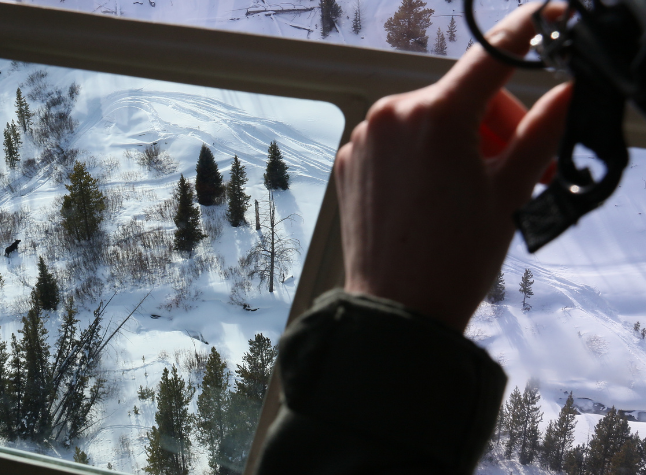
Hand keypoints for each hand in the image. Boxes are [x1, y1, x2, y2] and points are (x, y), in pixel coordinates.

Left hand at [335, 3, 572, 331]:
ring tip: (477, 189)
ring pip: (429, 119)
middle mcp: (391, 116)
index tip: (551, 15)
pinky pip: (398, 141)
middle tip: (519, 169)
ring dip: (461, 140)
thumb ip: (543, 133)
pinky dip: (424, 155)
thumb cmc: (452, 259)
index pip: (490, 56)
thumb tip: (569, 93)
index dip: (526, 32)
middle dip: (497, 125)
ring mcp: (364, 138)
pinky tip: (436, 193)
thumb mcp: (510, 191)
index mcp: (434, 115)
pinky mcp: (349, 160)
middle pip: (462, 96)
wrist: (397, 310)